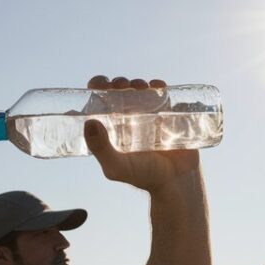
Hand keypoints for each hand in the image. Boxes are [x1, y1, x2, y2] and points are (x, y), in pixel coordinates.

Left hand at [84, 75, 199, 192]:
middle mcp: (127, 120)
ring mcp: (148, 116)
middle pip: (119, 92)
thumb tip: (89, 122)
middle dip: (119, 84)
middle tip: (122, 86)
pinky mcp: (167, 115)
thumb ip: (101, 149)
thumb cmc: (143, 176)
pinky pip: (162, 94)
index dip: (98, 88)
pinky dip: (158, 85)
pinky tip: (157, 85)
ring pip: (139, 90)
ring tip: (140, 86)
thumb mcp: (117, 166)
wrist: (176, 181)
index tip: (101, 83)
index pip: (100, 102)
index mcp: (111, 129)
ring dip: (137, 83)